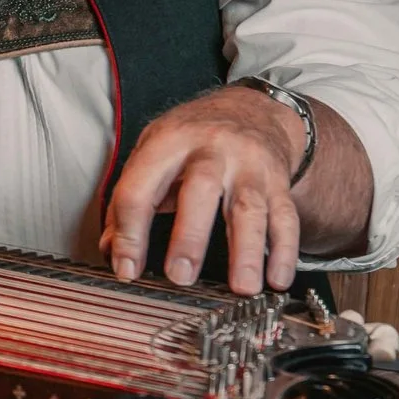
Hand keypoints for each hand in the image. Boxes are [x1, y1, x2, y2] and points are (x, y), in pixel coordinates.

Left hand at [101, 86, 304, 293]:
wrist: (251, 110)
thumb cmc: (193, 136)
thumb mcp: (153, 152)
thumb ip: (130, 199)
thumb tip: (112, 249)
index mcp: (168, 142)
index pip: (140, 187)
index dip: (129, 232)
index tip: (127, 269)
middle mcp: (211, 149)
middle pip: (200, 190)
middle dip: (189, 237)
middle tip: (180, 276)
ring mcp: (249, 165)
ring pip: (249, 208)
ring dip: (247, 252)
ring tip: (242, 287)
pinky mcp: (278, 182)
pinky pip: (286, 217)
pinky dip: (283, 251)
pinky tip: (277, 280)